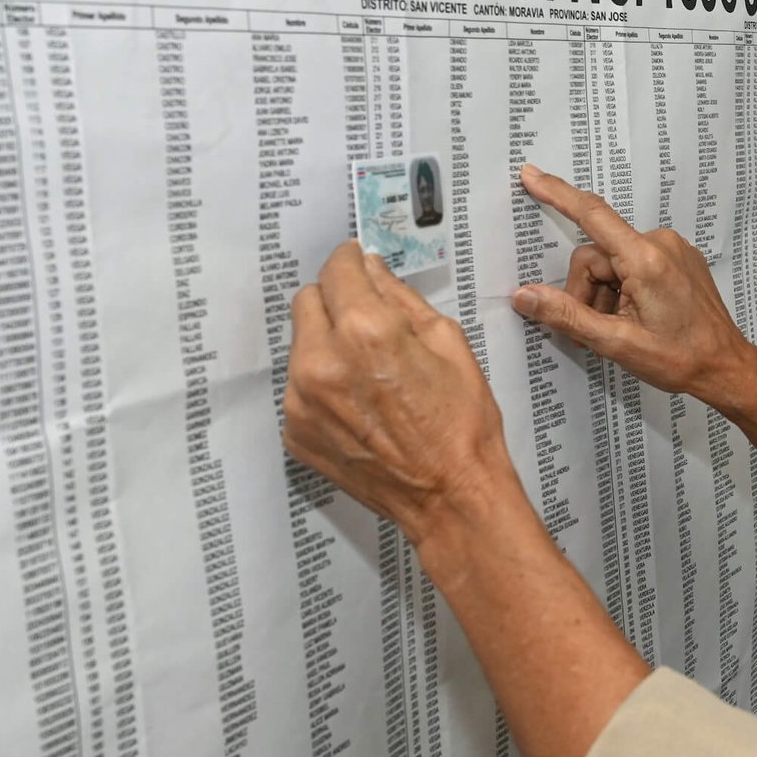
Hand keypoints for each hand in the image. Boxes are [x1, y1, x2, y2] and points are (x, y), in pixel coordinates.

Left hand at [284, 242, 518, 541]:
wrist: (450, 495)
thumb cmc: (461, 423)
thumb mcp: (448, 343)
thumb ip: (402, 299)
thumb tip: (373, 269)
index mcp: (366, 332)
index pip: (337, 270)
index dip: (351, 261)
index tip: (358, 262)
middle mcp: (322, 362)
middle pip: (307, 301)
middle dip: (336, 300)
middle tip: (368, 320)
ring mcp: (301, 401)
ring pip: (300, 345)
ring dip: (326, 343)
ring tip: (369, 371)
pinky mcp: (295, 431)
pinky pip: (299, 387)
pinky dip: (322, 384)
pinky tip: (360, 403)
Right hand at [513, 164, 756, 408]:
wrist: (725, 366)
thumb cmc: (679, 358)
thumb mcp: (615, 343)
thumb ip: (567, 316)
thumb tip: (524, 295)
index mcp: (646, 259)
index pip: (592, 215)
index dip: (557, 194)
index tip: (532, 175)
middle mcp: (661, 243)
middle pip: (596, 253)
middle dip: (587, 290)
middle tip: (596, 328)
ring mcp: (672, 249)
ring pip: (612, 261)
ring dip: (605, 293)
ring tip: (621, 327)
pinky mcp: (677, 258)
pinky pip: (633, 262)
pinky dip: (624, 287)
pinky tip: (636, 316)